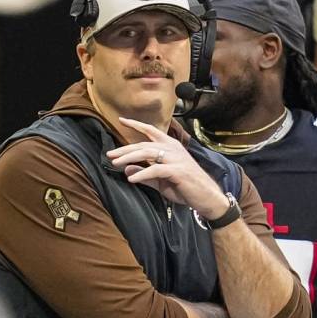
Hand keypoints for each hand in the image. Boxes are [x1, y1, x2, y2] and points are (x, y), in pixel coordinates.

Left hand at [107, 117, 229, 219]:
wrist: (206, 197)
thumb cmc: (185, 187)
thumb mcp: (161, 180)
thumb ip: (145, 174)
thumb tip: (126, 170)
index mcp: (171, 146)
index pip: (151, 131)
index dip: (136, 125)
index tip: (121, 120)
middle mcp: (173, 149)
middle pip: (144, 144)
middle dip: (125, 149)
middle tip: (110, 155)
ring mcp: (176, 159)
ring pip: (148, 153)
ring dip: (129, 158)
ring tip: (115, 163)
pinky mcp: (177, 170)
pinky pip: (155, 169)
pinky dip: (142, 174)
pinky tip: (132, 179)